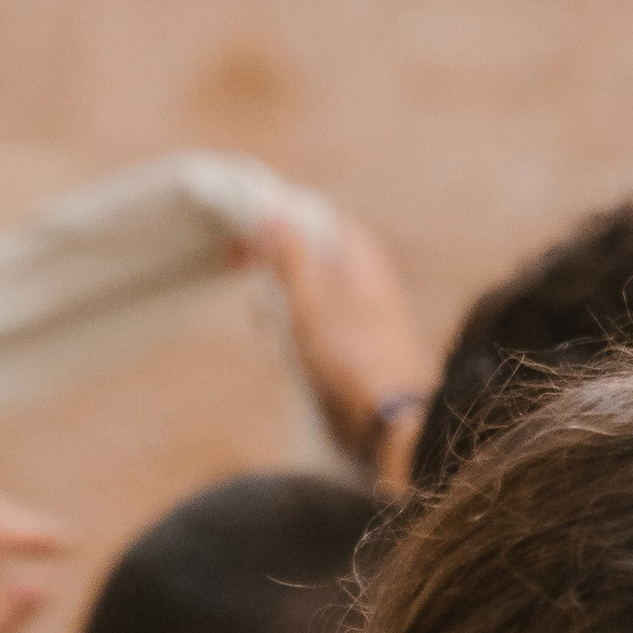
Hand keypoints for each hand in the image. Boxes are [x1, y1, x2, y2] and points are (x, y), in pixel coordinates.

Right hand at [241, 209, 433, 480]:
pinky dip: (298, 326)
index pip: (309, 215)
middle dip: (273, 265)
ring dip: (282, 300)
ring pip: (309, 289)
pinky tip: (283, 343)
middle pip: (307, 252)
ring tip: (268, 322)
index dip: (271, 221)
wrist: (391, 417)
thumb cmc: (349, 352)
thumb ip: (289, 255)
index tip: (241, 237)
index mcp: (357, 249)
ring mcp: (363, 307)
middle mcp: (364, 271)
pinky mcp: (358, 340)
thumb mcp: (308, 296)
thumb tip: (273, 217)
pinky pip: (320, 320)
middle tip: (244, 275)